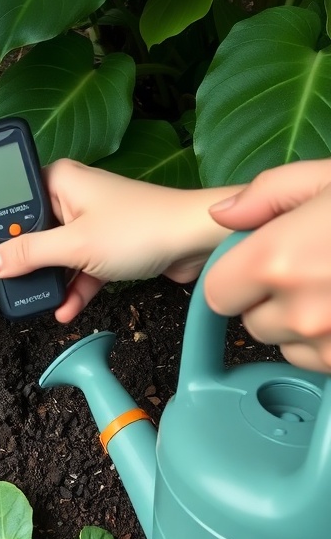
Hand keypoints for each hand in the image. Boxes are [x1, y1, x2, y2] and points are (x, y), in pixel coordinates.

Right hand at [0, 159, 236, 321]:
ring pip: (53, 253)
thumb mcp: (74, 246)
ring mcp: (90, 221)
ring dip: (46, 280)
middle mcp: (70, 195)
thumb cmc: (142, 228)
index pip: (5, 203)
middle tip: (3, 290)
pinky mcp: (108, 245)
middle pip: (27, 231)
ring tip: (35, 304)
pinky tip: (65, 310)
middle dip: (17, 264)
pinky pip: (78, 268)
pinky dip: (72, 288)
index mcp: (56, 179)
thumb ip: (27, 255)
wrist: (199, 241)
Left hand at [206, 160, 330, 371]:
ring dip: (298, 323)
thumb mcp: (324, 178)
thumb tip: (222, 214)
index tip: (260, 260)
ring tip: (329, 284)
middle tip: (306, 267)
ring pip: (284, 343)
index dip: (236, 274)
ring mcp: (327, 343)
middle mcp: (298, 309)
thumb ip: (265, 194)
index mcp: (278, 259)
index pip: (217, 292)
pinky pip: (316, 360)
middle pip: (250, 320)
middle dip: (269, 298)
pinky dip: (325, 341)